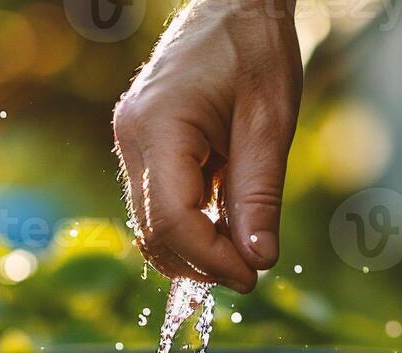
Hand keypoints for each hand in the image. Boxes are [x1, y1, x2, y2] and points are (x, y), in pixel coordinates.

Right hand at [113, 0, 301, 292]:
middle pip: (155, 231)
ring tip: (243, 248)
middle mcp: (132, 137)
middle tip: (251, 270)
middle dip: (202, 262)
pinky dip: (190, 226)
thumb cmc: (255, 49)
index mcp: (159, 126)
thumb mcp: (270, 124)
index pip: (172, 221)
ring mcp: (131, 142)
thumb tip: (257, 261)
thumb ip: (260, 195)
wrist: (235, 4)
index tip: (252, 276)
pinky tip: (226, 224)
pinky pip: (157, 204)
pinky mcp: (142, 146)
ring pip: (151, 225)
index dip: (211, 260)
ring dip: (195, 249)